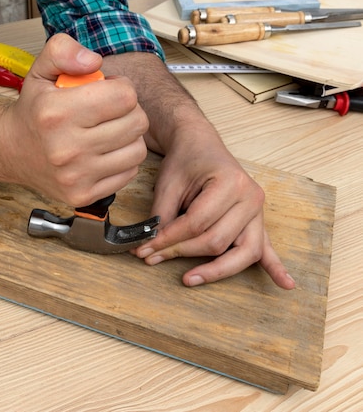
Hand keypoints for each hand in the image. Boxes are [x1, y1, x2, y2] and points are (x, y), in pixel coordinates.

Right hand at [0, 34, 148, 206]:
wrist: (9, 151)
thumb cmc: (33, 110)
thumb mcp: (41, 70)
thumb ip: (64, 50)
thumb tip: (94, 62)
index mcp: (57, 112)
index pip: (125, 96)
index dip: (121, 88)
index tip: (106, 91)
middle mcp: (65, 148)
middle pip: (137, 123)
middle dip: (129, 112)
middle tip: (109, 112)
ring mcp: (75, 175)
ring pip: (137, 150)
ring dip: (128, 138)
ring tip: (107, 131)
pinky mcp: (82, 195)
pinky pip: (128, 173)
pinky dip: (122, 160)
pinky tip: (103, 152)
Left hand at [131, 127, 294, 289]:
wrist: (200, 145)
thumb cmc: (186, 162)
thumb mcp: (167, 184)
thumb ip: (161, 217)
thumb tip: (150, 247)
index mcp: (230, 183)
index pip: (196, 223)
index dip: (168, 239)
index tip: (144, 249)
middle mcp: (250, 198)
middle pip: (216, 241)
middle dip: (181, 253)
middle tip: (151, 257)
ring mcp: (257, 212)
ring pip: (243, 252)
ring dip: (216, 270)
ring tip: (190, 279)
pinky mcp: (257, 222)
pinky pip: (268, 248)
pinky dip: (276, 268)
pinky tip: (285, 285)